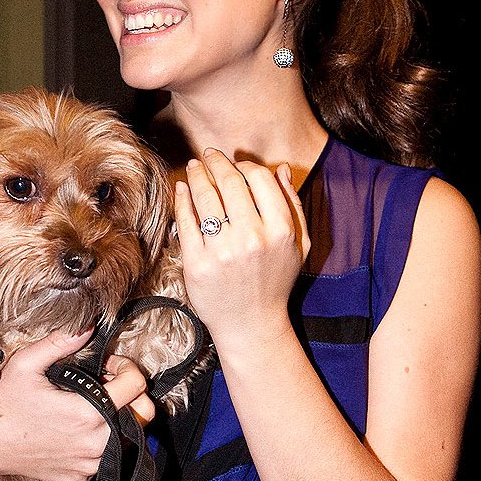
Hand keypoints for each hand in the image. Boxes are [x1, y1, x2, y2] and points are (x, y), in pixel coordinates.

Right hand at [0, 330, 155, 480]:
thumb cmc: (3, 405)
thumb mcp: (26, 365)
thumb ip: (59, 343)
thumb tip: (87, 325)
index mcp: (89, 413)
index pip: (137, 385)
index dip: (126, 367)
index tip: (108, 366)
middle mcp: (96, 443)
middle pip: (143, 414)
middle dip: (130, 394)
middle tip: (105, 385)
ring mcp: (90, 464)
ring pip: (128, 437)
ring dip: (118, 418)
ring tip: (91, 405)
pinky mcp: (82, 479)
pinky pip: (107, 457)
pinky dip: (101, 442)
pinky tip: (78, 429)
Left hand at [174, 148, 308, 347]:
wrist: (251, 325)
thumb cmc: (275, 282)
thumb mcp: (299, 245)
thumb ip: (293, 205)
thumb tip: (282, 169)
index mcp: (280, 231)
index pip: (259, 179)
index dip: (245, 166)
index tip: (236, 165)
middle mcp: (252, 239)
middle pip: (229, 183)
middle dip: (217, 162)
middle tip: (209, 155)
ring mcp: (222, 252)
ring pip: (205, 197)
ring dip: (197, 175)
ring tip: (194, 167)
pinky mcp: (197, 264)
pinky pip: (186, 221)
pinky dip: (182, 199)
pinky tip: (181, 189)